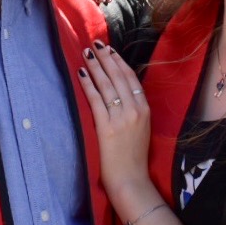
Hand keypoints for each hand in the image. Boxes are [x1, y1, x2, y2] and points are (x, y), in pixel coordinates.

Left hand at [76, 40, 151, 205]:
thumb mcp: (141, 129)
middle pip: (118, 77)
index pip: (131, 79)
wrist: (131, 180)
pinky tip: (80, 74)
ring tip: (86, 54)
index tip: (110, 50)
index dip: (119, 62)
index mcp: (145, 110)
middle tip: (95, 44)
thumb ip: (134, 111)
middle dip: (105, 58)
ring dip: (95, 67)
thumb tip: (120, 94)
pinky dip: (87, 85)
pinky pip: (95, 100)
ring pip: (106, 85)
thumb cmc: (133, 158)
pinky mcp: (107, 127)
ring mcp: (121, 118)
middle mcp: (135, 110)